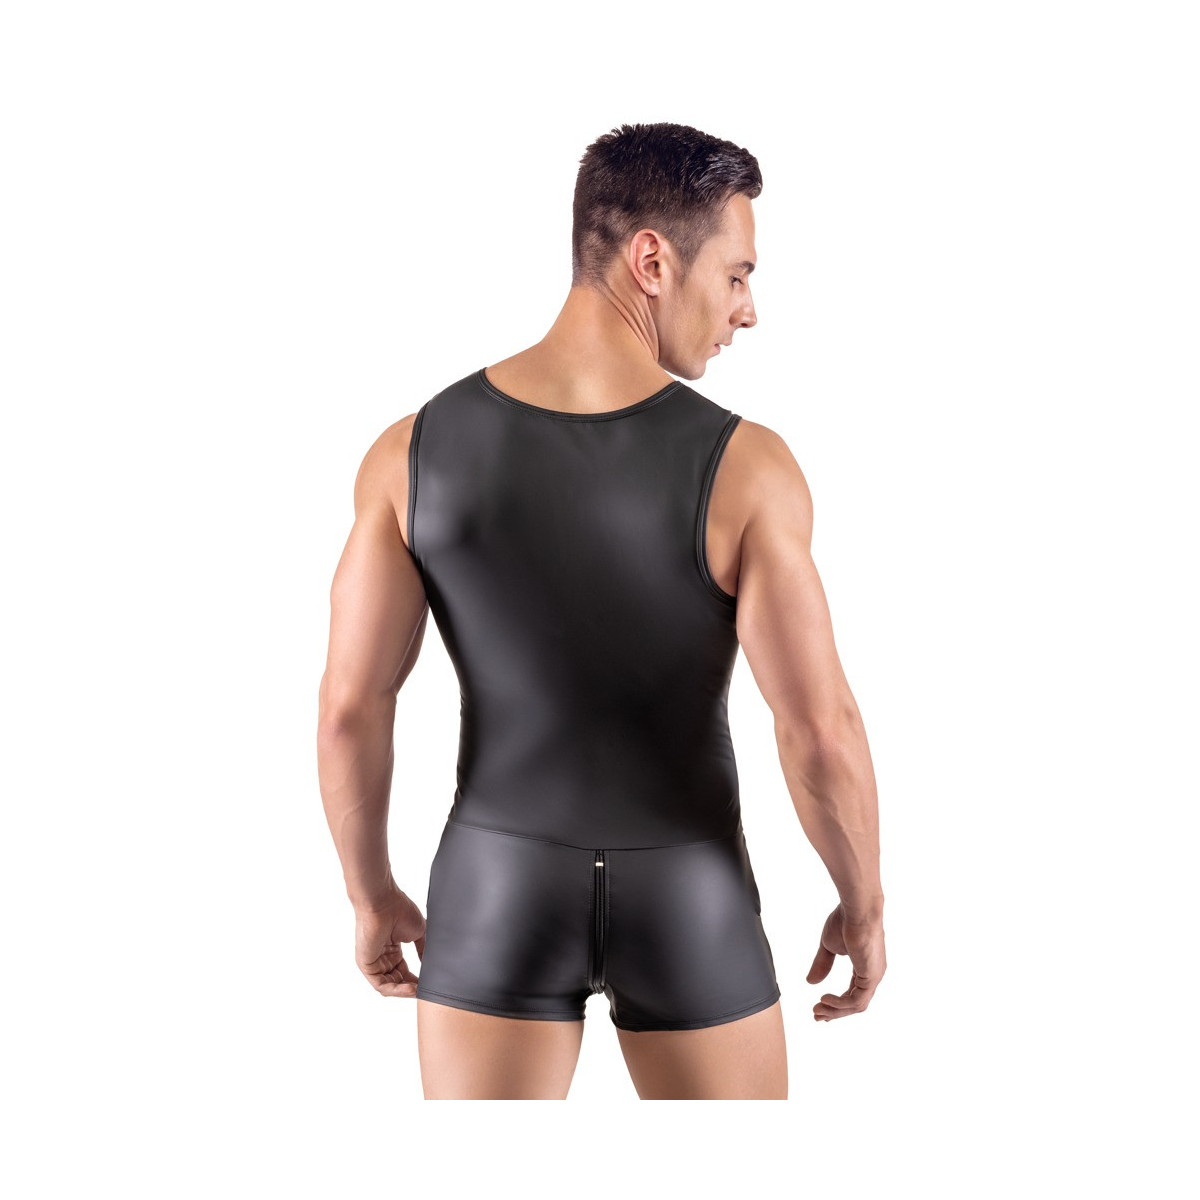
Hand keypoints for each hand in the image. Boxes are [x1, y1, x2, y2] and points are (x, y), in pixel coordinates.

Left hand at [354, 884, 426, 997]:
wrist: (384, 901)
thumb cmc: (399, 910)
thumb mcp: (418, 932)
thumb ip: (423, 950)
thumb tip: (430, 964)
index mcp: (392, 949)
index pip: (403, 972)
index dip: (416, 980)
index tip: (429, 984)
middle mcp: (382, 957)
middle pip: (397, 981)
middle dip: (412, 988)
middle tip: (426, 991)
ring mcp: (373, 962)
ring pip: (389, 986)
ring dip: (405, 991)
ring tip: (420, 992)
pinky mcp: (366, 965)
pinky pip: (381, 985)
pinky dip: (397, 990)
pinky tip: (411, 989)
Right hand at [807, 902, 885, 1020]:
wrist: (856, 910)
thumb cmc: (845, 921)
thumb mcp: (829, 946)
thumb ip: (822, 964)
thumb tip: (810, 982)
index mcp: (865, 967)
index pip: (852, 992)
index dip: (837, 1002)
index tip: (820, 1007)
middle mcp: (872, 974)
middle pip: (855, 1003)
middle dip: (835, 1012)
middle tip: (817, 1016)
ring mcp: (874, 976)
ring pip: (856, 1005)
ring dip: (835, 1011)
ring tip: (818, 1011)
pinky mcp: (871, 977)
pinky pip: (856, 1000)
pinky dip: (839, 1004)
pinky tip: (824, 999)